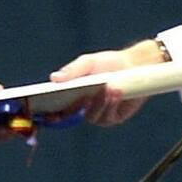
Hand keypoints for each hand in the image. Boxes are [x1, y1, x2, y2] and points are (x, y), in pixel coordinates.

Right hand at [49, 39, 166, 125]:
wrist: (134, 66)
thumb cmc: (108, 63)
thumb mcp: (89, 63)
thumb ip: (72, 70)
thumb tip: (53, 78)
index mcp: (72, 96)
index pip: (56, 107)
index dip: (50, 110)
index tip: (47, 105)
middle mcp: (83, 109)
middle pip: (73, 115)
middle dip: (76, 106)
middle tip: (81, 96)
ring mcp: (98, 115)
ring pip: (92, 115)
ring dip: (99, 103)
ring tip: (106, 89)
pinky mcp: (114, 117)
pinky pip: (108, 116)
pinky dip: (111, 105)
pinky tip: (116, 92)